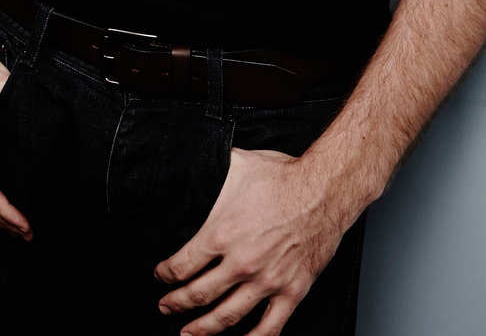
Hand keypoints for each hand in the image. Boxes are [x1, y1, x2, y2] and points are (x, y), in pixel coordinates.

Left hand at [154, 147, 351, 334]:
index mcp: (221, 234)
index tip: (160, 276)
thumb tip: (185, 167)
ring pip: (227, 316)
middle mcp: (241, 262)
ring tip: (189, 333)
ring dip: (203, 328)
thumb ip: (208, 174)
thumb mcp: (234, 166)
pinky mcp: (292, 290)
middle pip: (198, 295)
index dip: (165, 275)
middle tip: (166, 306)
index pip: (181, 266)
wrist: (325, 190)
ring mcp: (267, 280)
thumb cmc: (282, 177)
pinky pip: (270, 326)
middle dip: (176, 304)